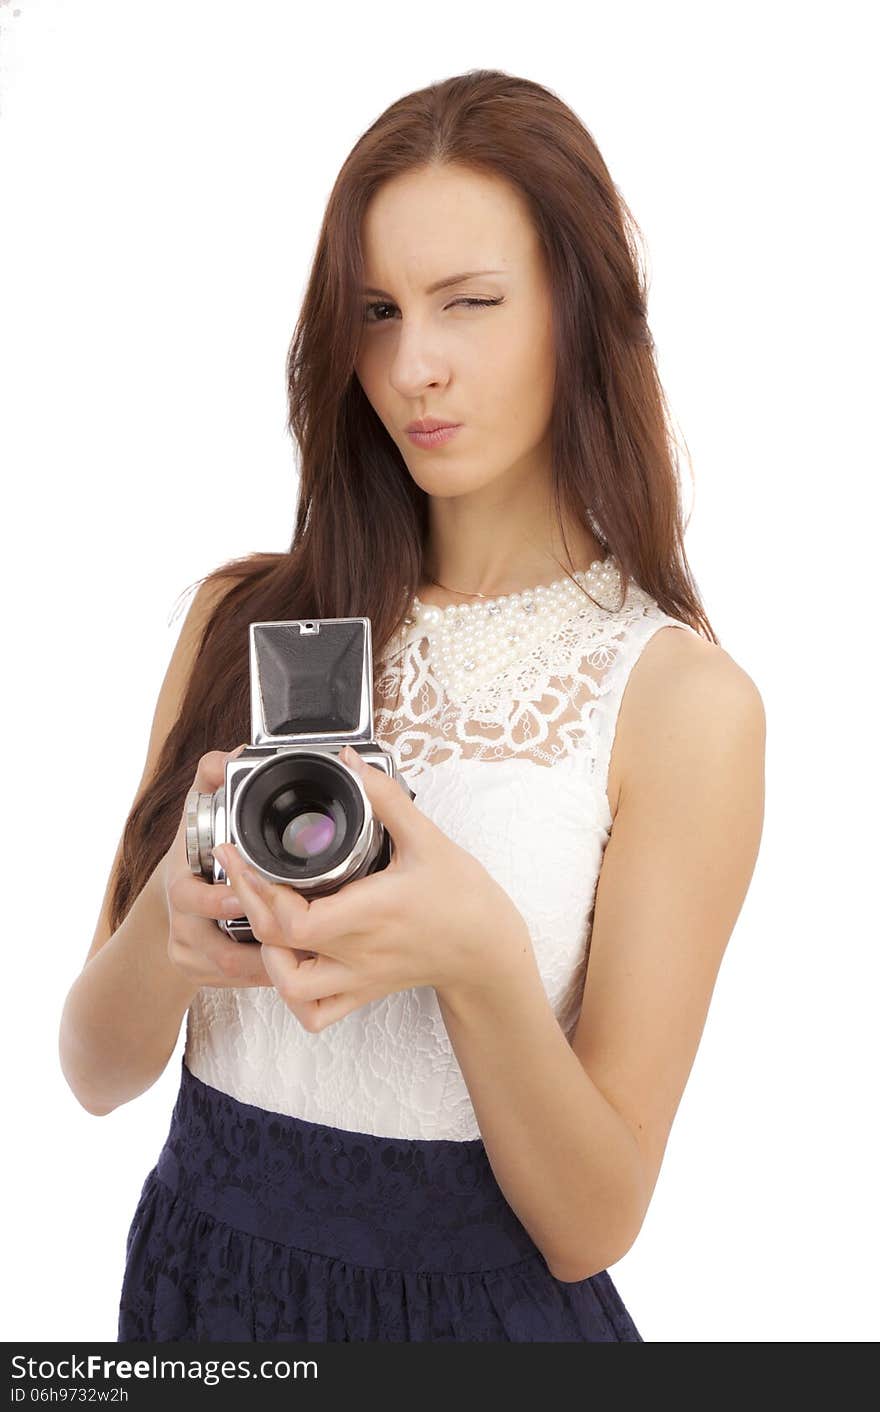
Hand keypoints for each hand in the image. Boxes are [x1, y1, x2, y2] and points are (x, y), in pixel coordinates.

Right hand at [162, 747, 275, 989]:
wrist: (170, 904)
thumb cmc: (196, 854)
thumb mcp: (199, 812)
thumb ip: (212, 779)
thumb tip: (230, 753)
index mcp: (182, 880)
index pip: (192, 895)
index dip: (219, 899)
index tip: (244, 896)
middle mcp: (180, 921)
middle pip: (212, 944)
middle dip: (253, 944)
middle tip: (291, 935)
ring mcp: (186, 951)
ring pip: (228, 970)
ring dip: (265, 964)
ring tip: (304, 953)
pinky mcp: (196, 974)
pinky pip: (234, 982)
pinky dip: (262, 975)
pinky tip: (292, 965)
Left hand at [213, 745, 534, 1031]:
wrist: (487, 948)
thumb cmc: (463, 895)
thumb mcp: (428, 837)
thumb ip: (385, 797)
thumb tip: (350, 761)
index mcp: (371, 912)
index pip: (295, 919)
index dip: (259, 890)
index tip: (244, 856)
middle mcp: (359, 951)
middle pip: (279, 945)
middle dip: (250, 905)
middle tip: (241, 871)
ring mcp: (359, 977)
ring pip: (292, 988)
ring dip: (267, 956)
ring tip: (267, 918)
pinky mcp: (362, 991)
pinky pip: (315, 1013)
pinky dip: (290, 993)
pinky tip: (290, 962)